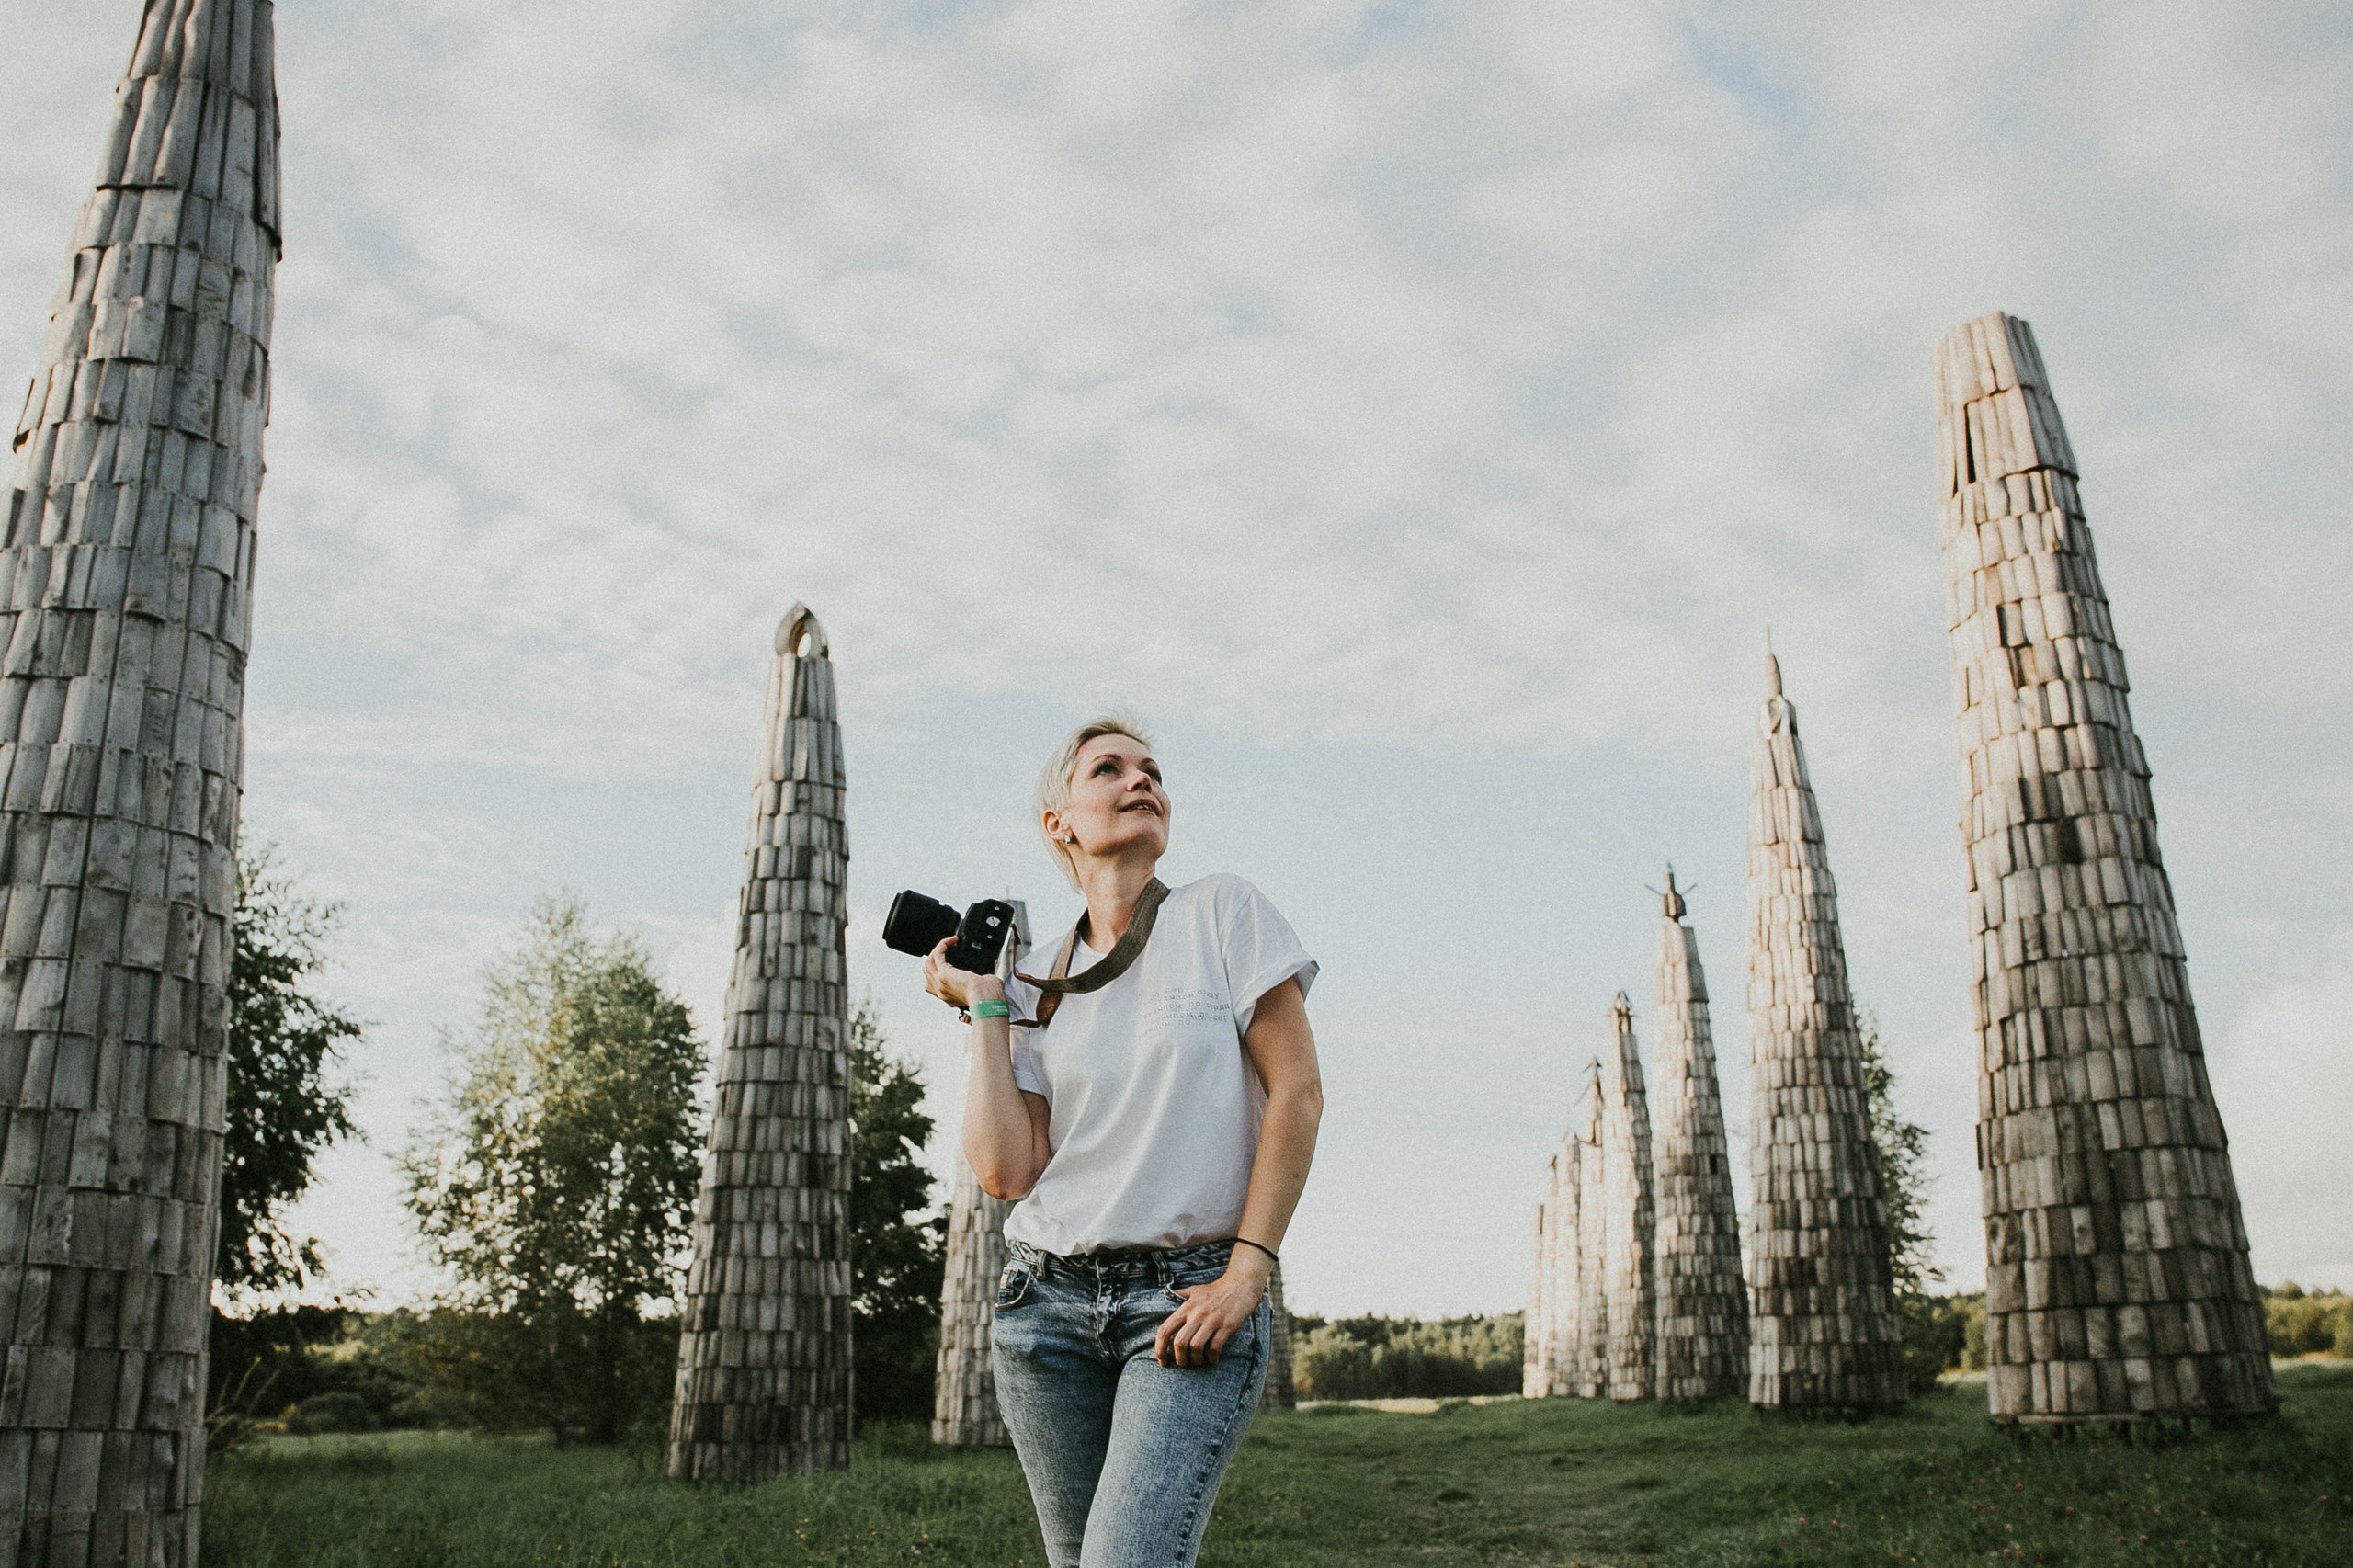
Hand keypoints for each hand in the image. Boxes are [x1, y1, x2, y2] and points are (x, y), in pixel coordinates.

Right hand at [924, 938, 1004, 1012]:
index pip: (933, 983)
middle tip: (949, 949)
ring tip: (949, 943)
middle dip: (936, 958)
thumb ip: (974, 985)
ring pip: (929, 962)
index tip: (948, 961)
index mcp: (948, 997)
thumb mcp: (978, 991)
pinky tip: (951, 941)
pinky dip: (943, 945)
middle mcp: (941, 991)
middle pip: (928, 971)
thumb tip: (983, 976)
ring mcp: (939, 983)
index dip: (937, 970)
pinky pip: (937, 954)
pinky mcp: (944, 973)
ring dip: (938, 950)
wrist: (986, 999)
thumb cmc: (987, 996)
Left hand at [1154, 1250, 1270, 1368]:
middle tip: (1184, 1364)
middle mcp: (1196, 1314)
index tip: (1162, 1361)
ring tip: (1199, 1362)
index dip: (1159, 1349)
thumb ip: (1180, 1296)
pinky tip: (1213, 1359)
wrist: (1241, 1284)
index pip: (1165, 1330)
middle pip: (1179, 1343)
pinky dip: (1212, 1358)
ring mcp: (1212, 1320)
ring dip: (1196, 1360)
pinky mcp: (1227, 1326)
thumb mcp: (1195, 1290)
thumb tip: (1167, 1297)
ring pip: (1196, 1347)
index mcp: (1186, 1308)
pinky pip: (1215, 1348)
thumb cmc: (1216, 1290)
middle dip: (1180, 1359)